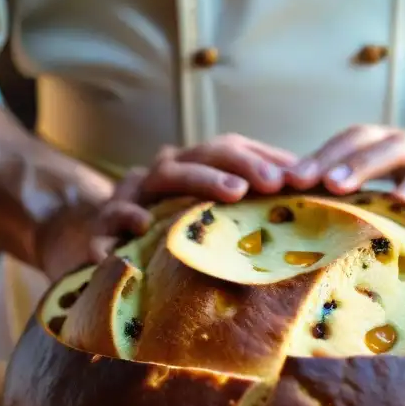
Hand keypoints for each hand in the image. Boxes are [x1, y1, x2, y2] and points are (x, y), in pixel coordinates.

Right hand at [33, 134, 298, 278]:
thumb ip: (250, 207)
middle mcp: (161, 175)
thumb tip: (307, 198)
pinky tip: (146, 224)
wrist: (97, 257)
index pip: (228, 148)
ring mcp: (129, 198)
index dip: (264, 158)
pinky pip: (111, 219)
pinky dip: (127, 218)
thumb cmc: (167, 240)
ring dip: (200, 180)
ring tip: (234, 194)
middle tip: (275, 182)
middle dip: (241, 163)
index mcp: (188, 168)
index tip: (300, 176)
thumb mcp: (207, 221)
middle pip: (200, 153)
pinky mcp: (101, 229)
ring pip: (164, 174)